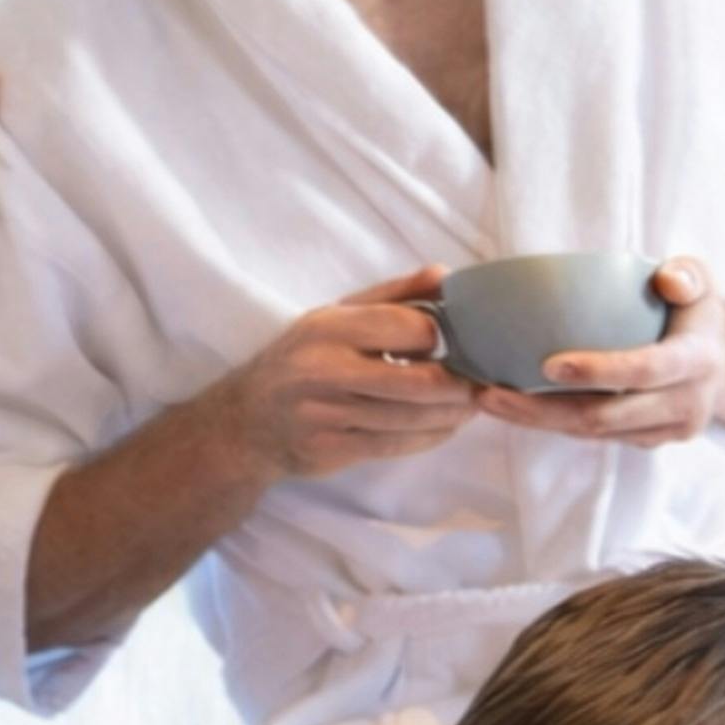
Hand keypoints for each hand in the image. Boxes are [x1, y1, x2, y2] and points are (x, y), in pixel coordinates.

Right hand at [212, 272, 477, 481]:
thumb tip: (446, 275)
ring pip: (412, 418)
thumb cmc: (301, 359)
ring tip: (468, 405)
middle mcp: (324, 369)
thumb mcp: (336, 316)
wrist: (246, 421)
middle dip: (459, 386)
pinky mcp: (331, 449)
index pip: (411, 328)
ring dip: (452, 415)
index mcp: (329, 327)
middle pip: (419, 382)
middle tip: (477, 383)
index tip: (455, 342)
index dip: (442, 337)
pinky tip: (443, 426)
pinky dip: (430, 437)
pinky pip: (397, 445)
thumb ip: (393, 295)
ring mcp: (326, 414)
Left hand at [473, 257, 724, 449]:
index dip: (600, 370)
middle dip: (543, 410)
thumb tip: (665, 279)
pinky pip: (594, 438)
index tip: (548, 364)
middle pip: (605, 417)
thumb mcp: (699, 282)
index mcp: (699, 360)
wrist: (722, 361)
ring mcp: (666, 431)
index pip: (646, 369)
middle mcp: (686, 404)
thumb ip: (687, 275)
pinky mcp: (647, 442)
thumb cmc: (693, 310)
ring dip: (537, 422)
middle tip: (489, 392)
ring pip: (593, 434)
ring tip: (488, 400)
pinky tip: (513, 408)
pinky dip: (552, 424)